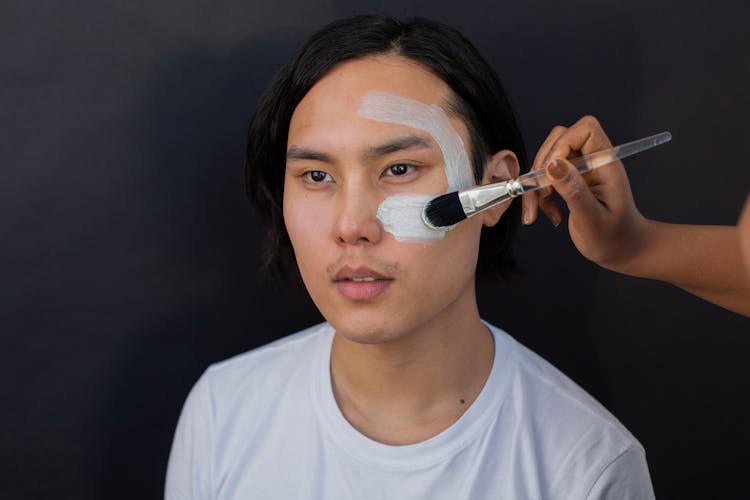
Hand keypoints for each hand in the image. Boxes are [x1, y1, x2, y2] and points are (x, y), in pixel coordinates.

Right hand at [522, 116, 649, 271]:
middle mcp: (593, 161)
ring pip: (548, 159)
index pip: (585, 129)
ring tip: (546, 211)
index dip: (563, 144)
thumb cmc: (615, 238)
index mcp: (606, 163)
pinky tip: (551, 213)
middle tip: (543, 196)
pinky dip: (540, 195)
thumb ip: (574, 190)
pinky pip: (546, 176)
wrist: (623, 250)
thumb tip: (553, 164)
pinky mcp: (571, 180)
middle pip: (559, 139)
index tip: (552, 173)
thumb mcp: (592, 219)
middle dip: (542, 168)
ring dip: (538, 185)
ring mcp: (581, 170)